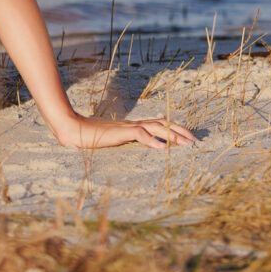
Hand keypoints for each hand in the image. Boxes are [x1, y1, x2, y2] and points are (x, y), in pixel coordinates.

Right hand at [51, 112, 192, 151]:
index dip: (175, 129)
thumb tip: (142, 148)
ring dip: (172, 136)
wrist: (74, 130)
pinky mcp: (120, 132)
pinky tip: (161, 148)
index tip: (189, 139)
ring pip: (156, 127)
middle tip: (195, 142)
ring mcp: (128, 127)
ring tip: (186, 145)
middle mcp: (134, 124)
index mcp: (134, 126)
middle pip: (163, 123)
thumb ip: (127, 141)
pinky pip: (139, 134)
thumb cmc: (91, 137)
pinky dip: (152, 141)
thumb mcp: (114, 141)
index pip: (160, 123)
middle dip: (181, 132)